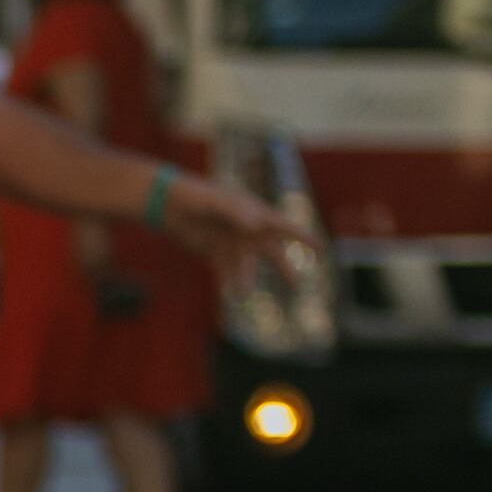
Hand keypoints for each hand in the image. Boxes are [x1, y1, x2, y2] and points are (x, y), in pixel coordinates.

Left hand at [157, 168, 311, 278]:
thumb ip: (238, 212)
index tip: (322, 250)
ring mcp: (232, 243)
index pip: (286, 227)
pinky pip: (225, 272)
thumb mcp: (218, 201)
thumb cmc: (198, 195)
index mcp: (256, 214)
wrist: (169, 203)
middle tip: (297, 286)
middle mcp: (249, 231)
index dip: (305, 238)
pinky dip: (227, 284)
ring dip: (247, 279)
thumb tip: (257, 226)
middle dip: (284, 268)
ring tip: (244, 293)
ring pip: (247, 266)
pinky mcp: (214, 252)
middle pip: (272, 253)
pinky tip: (230, 296)